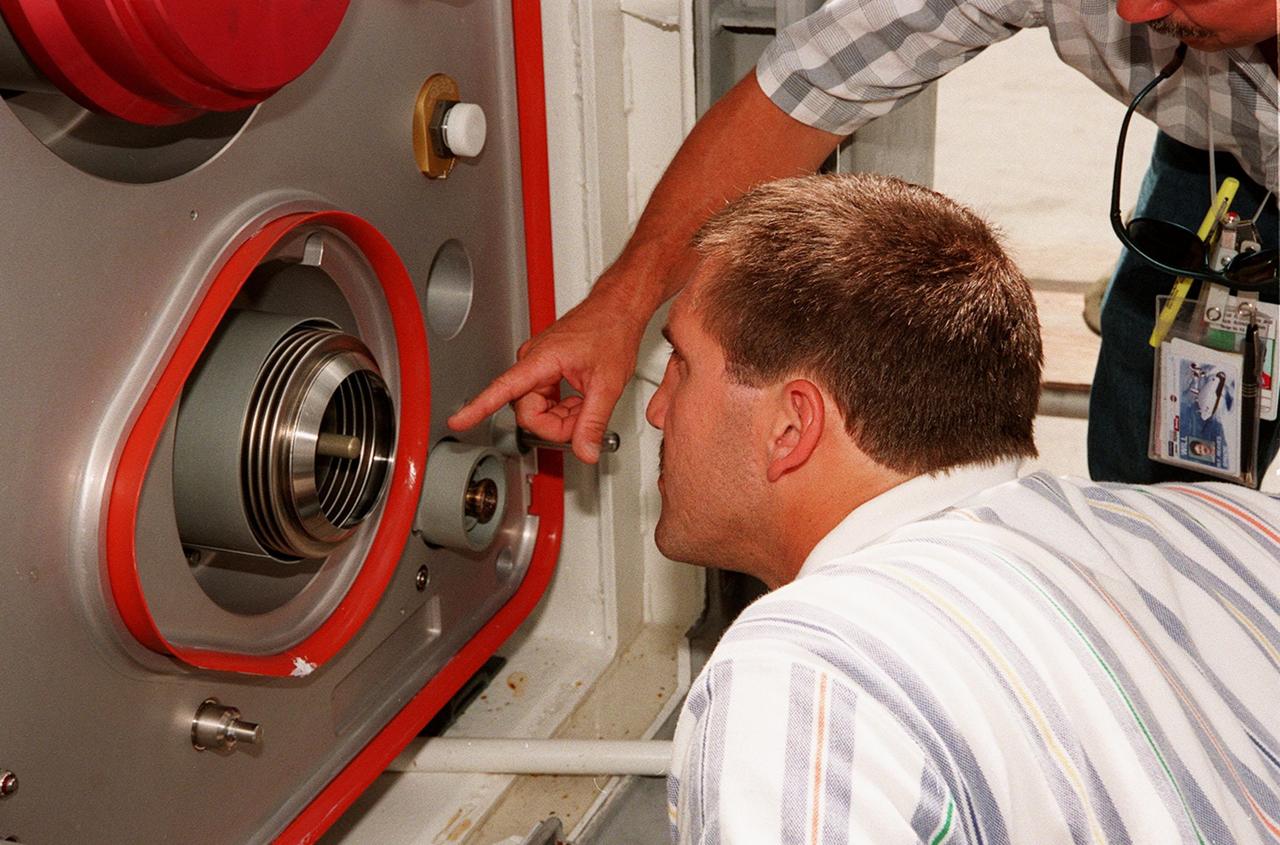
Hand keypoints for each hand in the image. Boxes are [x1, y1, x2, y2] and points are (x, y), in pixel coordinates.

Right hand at [447, 283, 649, 462]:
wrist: (617, 309)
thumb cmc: (610, 330)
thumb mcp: (607, 384)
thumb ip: (593, 422)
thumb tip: (586, 450)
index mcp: (540, 360)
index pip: (501, 390)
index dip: (477, 409)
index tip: (458, 422)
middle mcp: (532, 362)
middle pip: (528, 412)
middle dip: (556, 424)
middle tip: (582, 418)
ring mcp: (537, 365)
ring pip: (538, 409)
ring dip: (562, 416)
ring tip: (585, 402)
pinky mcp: (545, 369)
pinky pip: (544, 399)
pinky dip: (563, 407)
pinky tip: (579, 399)